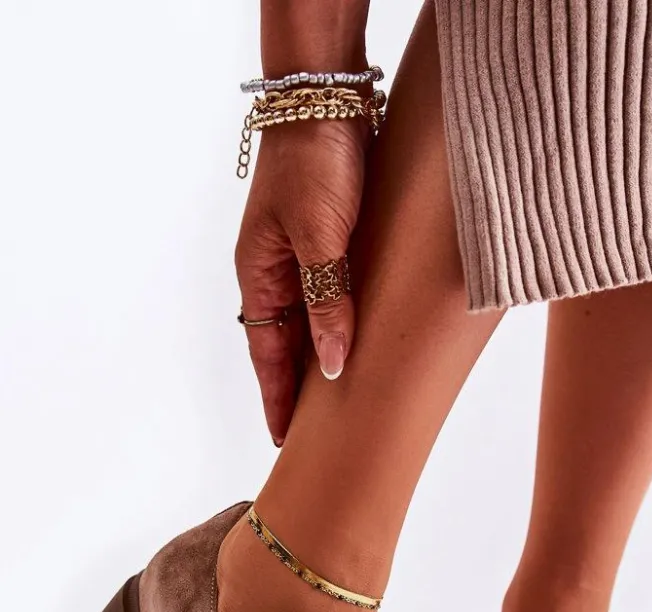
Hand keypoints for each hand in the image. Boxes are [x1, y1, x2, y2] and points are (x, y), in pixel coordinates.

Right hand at [235, 119, 366, 443]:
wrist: (329, 99)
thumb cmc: (316, 162)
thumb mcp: (320, 238)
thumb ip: (326, 302)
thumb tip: (331, 366)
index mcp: (259, 276)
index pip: (266, 355)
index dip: (276, 398)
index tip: (284, 439)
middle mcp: (276, 274)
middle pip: (286, 346)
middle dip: (298, 390)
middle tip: (315, 435)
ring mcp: (301, 259)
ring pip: (310, 324)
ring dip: (322, 360)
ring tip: (340, 403)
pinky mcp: (329, 243)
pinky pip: (332, 298)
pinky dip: (341, 325)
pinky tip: (358, 344)